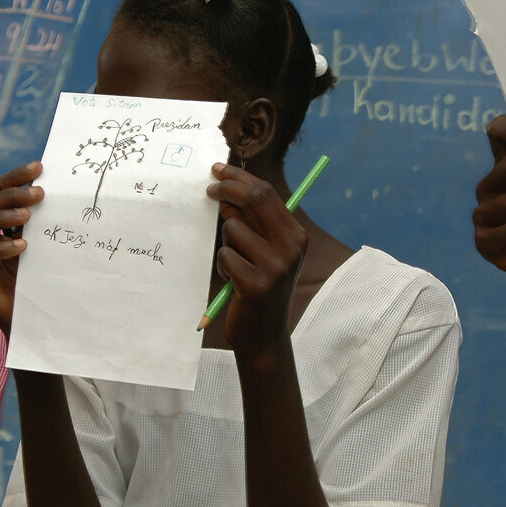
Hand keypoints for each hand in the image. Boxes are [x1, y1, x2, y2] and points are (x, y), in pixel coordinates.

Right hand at [0, 164, 41, 335]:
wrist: (30, 319)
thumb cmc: (31, 277)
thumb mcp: (31, 242)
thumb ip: (30, 219)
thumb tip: (44, 186)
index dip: (11, 178)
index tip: (37, 168)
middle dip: (7, 195)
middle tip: (38, 194)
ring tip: (27, 216)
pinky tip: (20, 247)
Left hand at [209, 164, 307, 351]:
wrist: (264, 335)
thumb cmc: (259, 288)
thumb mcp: (264, 252)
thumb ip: (253, 224)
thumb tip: (227, 193)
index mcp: (296, 236)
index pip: (267, 193)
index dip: (239, 179)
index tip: (219, 171)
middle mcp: (291, 248)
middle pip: (254, 201)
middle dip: (227, 190)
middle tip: (209, 191)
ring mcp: (276, 266)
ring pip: (233, 230)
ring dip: (226, 244)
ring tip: (236, 266)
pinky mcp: (257, 284)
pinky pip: (225, 257)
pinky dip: (224, 267)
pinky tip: (234, 283)